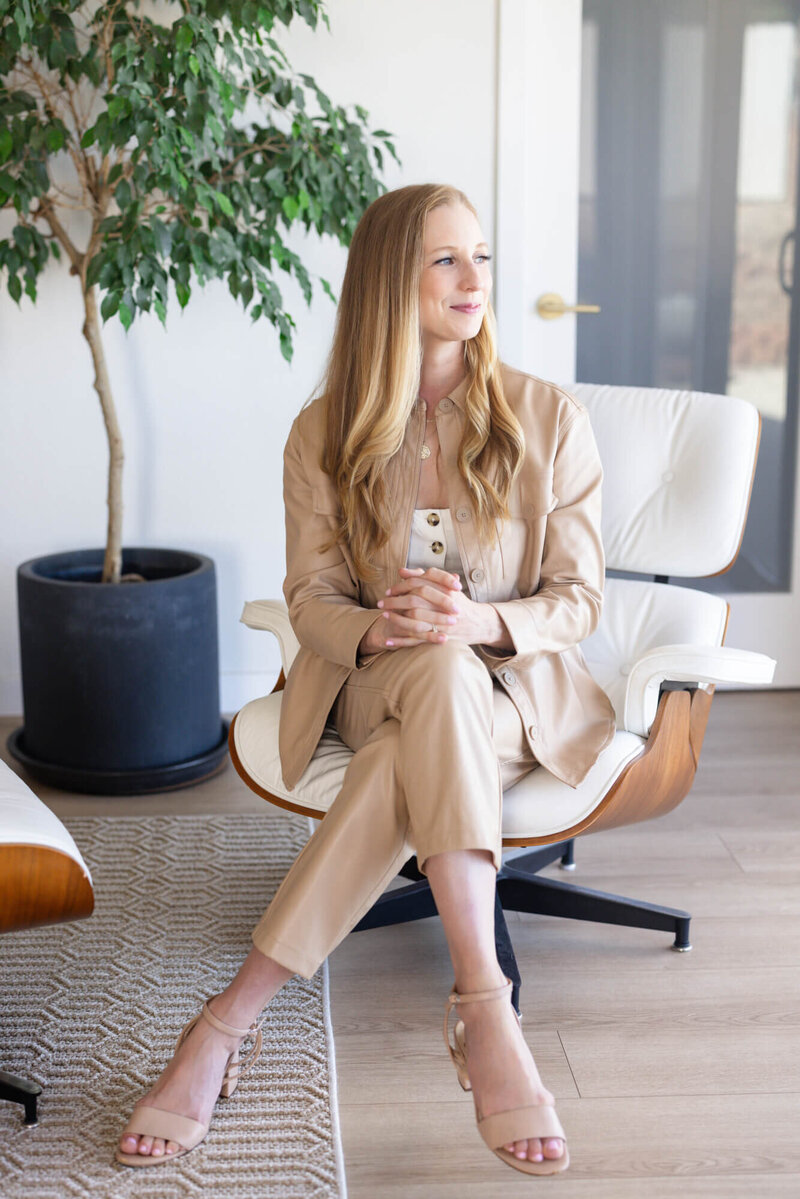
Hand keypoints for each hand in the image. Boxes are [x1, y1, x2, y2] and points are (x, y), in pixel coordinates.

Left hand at [375, 566, 489, 648]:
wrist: (478, 623)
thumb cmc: (458, 602)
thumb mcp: (445, 586)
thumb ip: (424, 577)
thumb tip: (401, 571)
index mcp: (447, 590)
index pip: (420, 585)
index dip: (402, 587)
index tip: (389, 590)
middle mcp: (445, 606)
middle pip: (415, 603)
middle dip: (395, 603)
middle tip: (381, 603)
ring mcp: (443, 624)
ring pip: (415, 622)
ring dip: (397, 620)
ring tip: (384, 617)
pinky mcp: (441, 639)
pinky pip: (418, 641)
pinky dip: (402, 642)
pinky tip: (388, 641)